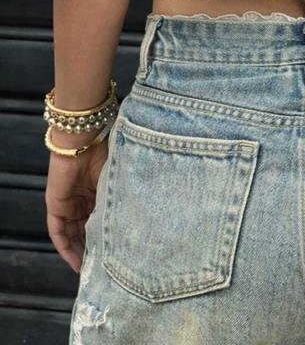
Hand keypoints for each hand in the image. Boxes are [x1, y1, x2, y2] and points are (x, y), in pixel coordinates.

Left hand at [45, 130, 109, 272]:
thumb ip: (122, 200)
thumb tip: (141, 222)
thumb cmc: (105, 156)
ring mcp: (68, 205)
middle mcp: (83, 201)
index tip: (116, 256)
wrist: (83, 142)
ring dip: (79, 253)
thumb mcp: (117, 183)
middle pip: (85, 232)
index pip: (101, 222)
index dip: (107, 238)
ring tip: (90, 270)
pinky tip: (75, 262)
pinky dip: (66, 248)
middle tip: (103, 269)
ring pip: (72, 236)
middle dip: (93, 250)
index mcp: (99, 193)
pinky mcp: (56, 207)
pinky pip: (59, 233)